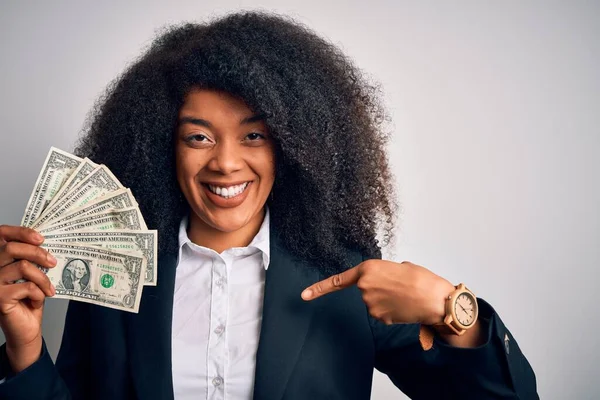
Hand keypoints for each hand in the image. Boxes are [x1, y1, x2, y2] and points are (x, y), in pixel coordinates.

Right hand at [0, 225, 56, 371]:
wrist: (26, 328)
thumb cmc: (29, 299)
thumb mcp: (33, 275)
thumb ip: (32, 258)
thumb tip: (45, 242)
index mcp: (0, 260)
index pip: (1, 235)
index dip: (19, 232)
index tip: (40, 238)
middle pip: (11, 248)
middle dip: (37, 253)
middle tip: (52, 262)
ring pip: (22, 267)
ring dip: (42, 278)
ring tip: (49, 289)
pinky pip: (26, 286)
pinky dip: (38, 293)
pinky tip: (38, 300)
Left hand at [301, 259, 453, 325]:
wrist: (435, 299)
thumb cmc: (422, 279)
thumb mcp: (401, 266)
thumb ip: (386, 272)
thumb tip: (386, 282)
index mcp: (368, 268)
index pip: (338, 280)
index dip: (319, 288)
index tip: (304, 295)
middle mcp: (364, 287)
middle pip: (365, 290)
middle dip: (379, 289)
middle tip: (399, 286)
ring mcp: (369, 304)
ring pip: (374, 303)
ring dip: (386, 300)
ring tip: (405, 296)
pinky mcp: (378, 317)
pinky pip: (381, 313)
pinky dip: (391, 311)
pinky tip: (403, 307)